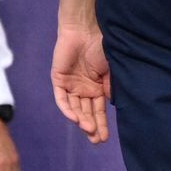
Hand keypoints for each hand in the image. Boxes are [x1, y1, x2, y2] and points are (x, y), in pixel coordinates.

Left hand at [52, 21, 111, 142]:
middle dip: (91, 127)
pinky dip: (67, 109)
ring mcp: (70, 85)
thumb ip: (110, 90)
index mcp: (96, 89)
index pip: (98, 111)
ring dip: (81, 120)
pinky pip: (61, 99)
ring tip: (89, 130)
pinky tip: (75, 118)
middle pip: (86, 113)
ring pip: (74, 108)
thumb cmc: (102, 47)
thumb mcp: (110, 72)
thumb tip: (113, 108)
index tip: (105, 138)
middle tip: (96, 140)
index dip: (101, 124)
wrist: (86, 29)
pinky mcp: (58, 79)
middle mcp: (82, 90)